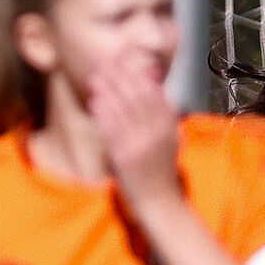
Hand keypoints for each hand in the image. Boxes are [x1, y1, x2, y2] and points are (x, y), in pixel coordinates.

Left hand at [86, 62, 182, 217]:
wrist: (159, 200)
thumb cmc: (160, 168)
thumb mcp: (170, 139)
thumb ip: (163, 114)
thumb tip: (153, 86)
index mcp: (169, 127)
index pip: (153, 94)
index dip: (136, 76)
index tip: (122, 64)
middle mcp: (157, 133)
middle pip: (136, 98)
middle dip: (119, 80)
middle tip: (104, 66)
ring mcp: (141, 144)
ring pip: (123, 111)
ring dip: (107, 92)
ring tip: (95, 79)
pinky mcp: (125, 155)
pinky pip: (112, 130)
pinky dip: (103, 114)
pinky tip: (94, 102)